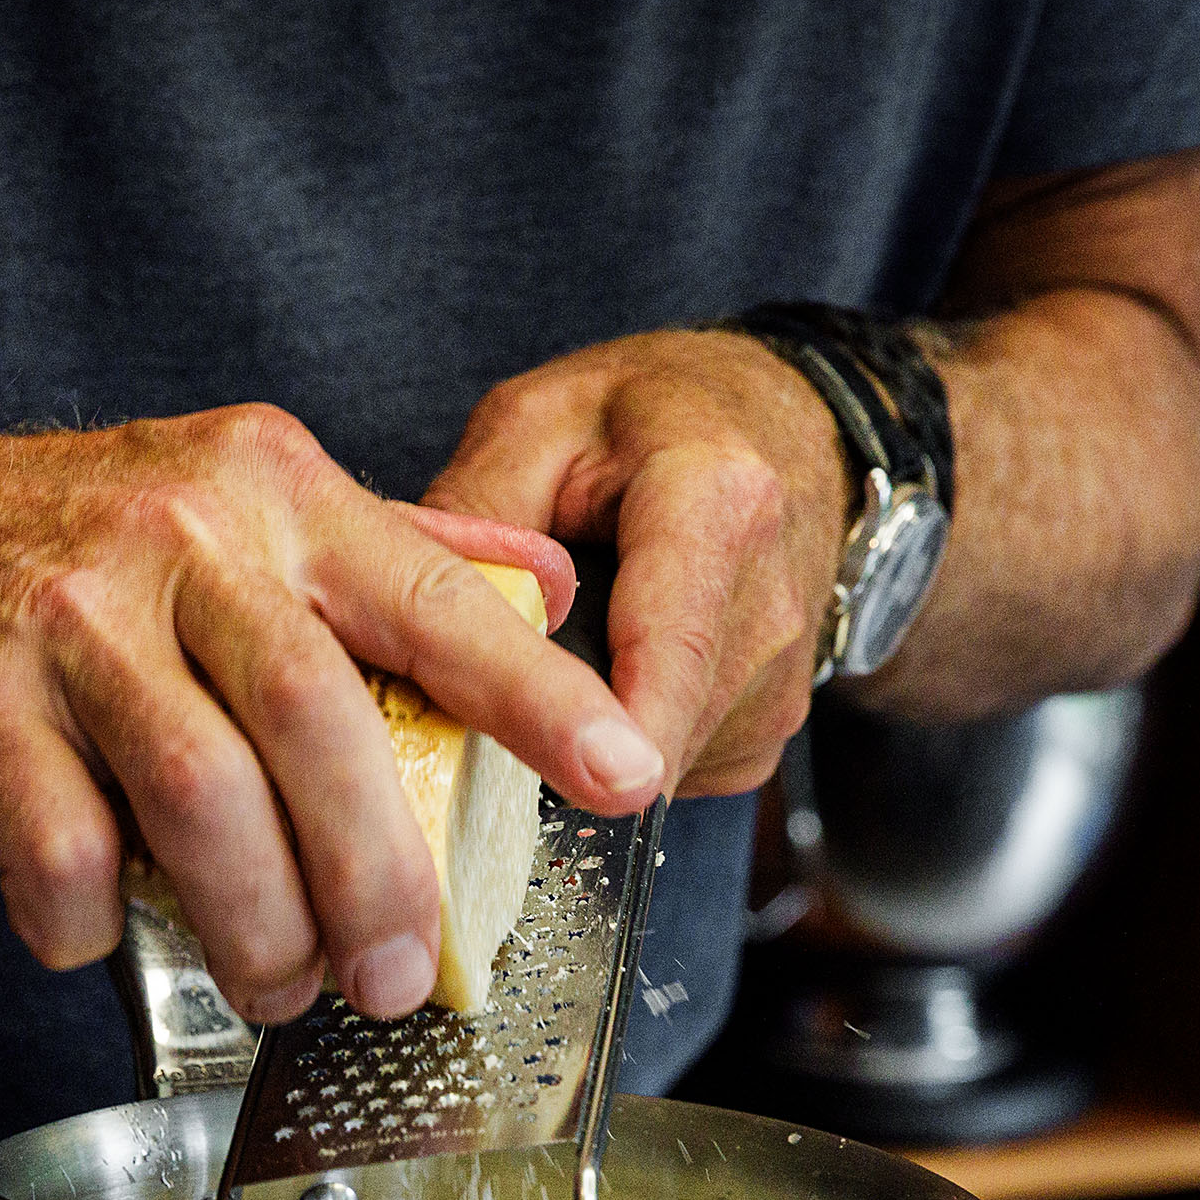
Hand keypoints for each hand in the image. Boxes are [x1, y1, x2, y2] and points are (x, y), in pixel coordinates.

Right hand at [0, 406, 661, 1020]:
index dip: (537, 696)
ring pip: (202, 799)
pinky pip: (58, 848)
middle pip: (321, 724)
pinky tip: (92, 935)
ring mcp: (68, 617)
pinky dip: (88, 922)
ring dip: (254, 925)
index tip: (622, 772)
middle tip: (400, 976)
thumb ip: (386, 550)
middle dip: (379, 875)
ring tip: (278, 985)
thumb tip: (542, 590)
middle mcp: (178, 536)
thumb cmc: (45, 540)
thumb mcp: (225, 499)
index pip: (433, 596)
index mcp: (267, 489)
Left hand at [422, 329, 849, 796]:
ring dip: (590, 736)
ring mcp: (779, 686)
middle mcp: (769, 610)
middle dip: (561, 732)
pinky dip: (625, 740)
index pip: (666, 654)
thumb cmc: (653, 415)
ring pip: (655, 762)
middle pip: (649, 728)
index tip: (553, 784)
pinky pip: (673, 769)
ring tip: (567, 658)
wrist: (788, 427)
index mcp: (718, 509)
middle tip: (496, 689)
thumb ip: (475, 514)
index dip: (607, 738)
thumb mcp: (536, 421)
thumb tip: (411, 618)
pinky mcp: (766, 735)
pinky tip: (612, 674)